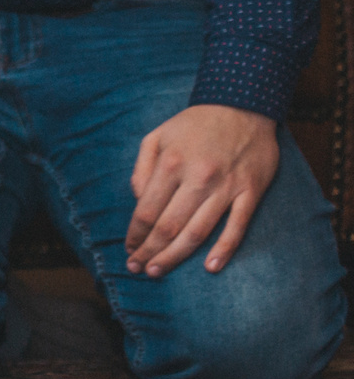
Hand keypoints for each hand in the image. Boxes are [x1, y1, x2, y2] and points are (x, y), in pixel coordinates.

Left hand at [125, 104, 278, 276]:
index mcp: (171, 163)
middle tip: (138, 269)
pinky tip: (211, 267)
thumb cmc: (194, 125)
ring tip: (158, 271)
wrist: (242, 107)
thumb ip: (142, 168)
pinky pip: (236, 227)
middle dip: (150, 251)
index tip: (128, 249)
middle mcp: (197, 178)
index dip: (135, 234)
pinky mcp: (250, 192)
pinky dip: (224, 249)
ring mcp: (226, 187)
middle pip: (169, 226)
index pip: (147, 210)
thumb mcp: (157, 136)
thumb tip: (136, 200)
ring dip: (176, 256)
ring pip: (198, 232)